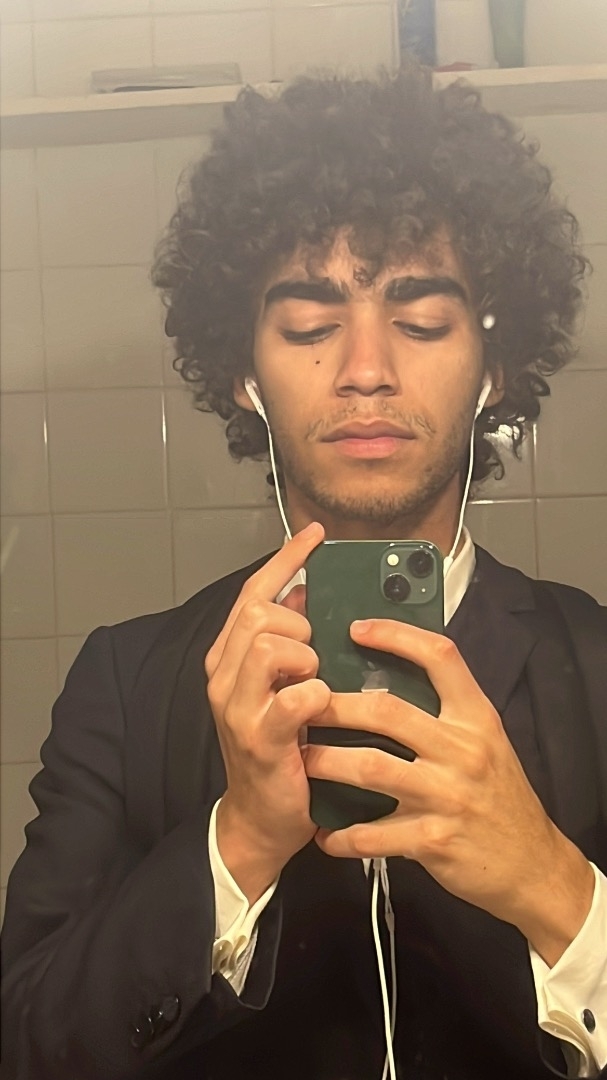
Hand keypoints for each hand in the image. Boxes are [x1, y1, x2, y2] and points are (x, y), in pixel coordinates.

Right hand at [205, 522, 326, 902]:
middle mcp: (223, 677)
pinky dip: (316, 696)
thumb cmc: (279, 747)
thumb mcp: (277, 685)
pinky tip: (321, 710)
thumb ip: (287, 641)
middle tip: (313, 657)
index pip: (252, 593)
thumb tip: (306, 592)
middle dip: (298, 625)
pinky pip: (295, 696)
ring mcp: (236, 708)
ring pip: (269, 645)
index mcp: (229, 658)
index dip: (285, 561)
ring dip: (305, 658)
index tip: (316, 536)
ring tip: (314, 683)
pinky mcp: (259, 739)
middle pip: (258, 613)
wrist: (261, 817)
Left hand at [303, 619, 593, 963]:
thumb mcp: (486, 741)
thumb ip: (447, 712)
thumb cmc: (501, 797)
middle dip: (335, 706)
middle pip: (387, 710)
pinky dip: (341, 835)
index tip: (356, 628)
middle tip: (300, 704)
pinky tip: (323, 834)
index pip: (439, 657)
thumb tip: (389, 677)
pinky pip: (372, 834)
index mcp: (476, 718)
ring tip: (301, 760)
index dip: (396, 635)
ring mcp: (447, 795)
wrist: (534, 866)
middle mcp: (463, 749)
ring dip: (326, 762)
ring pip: (370, 767)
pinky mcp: (434, 840)